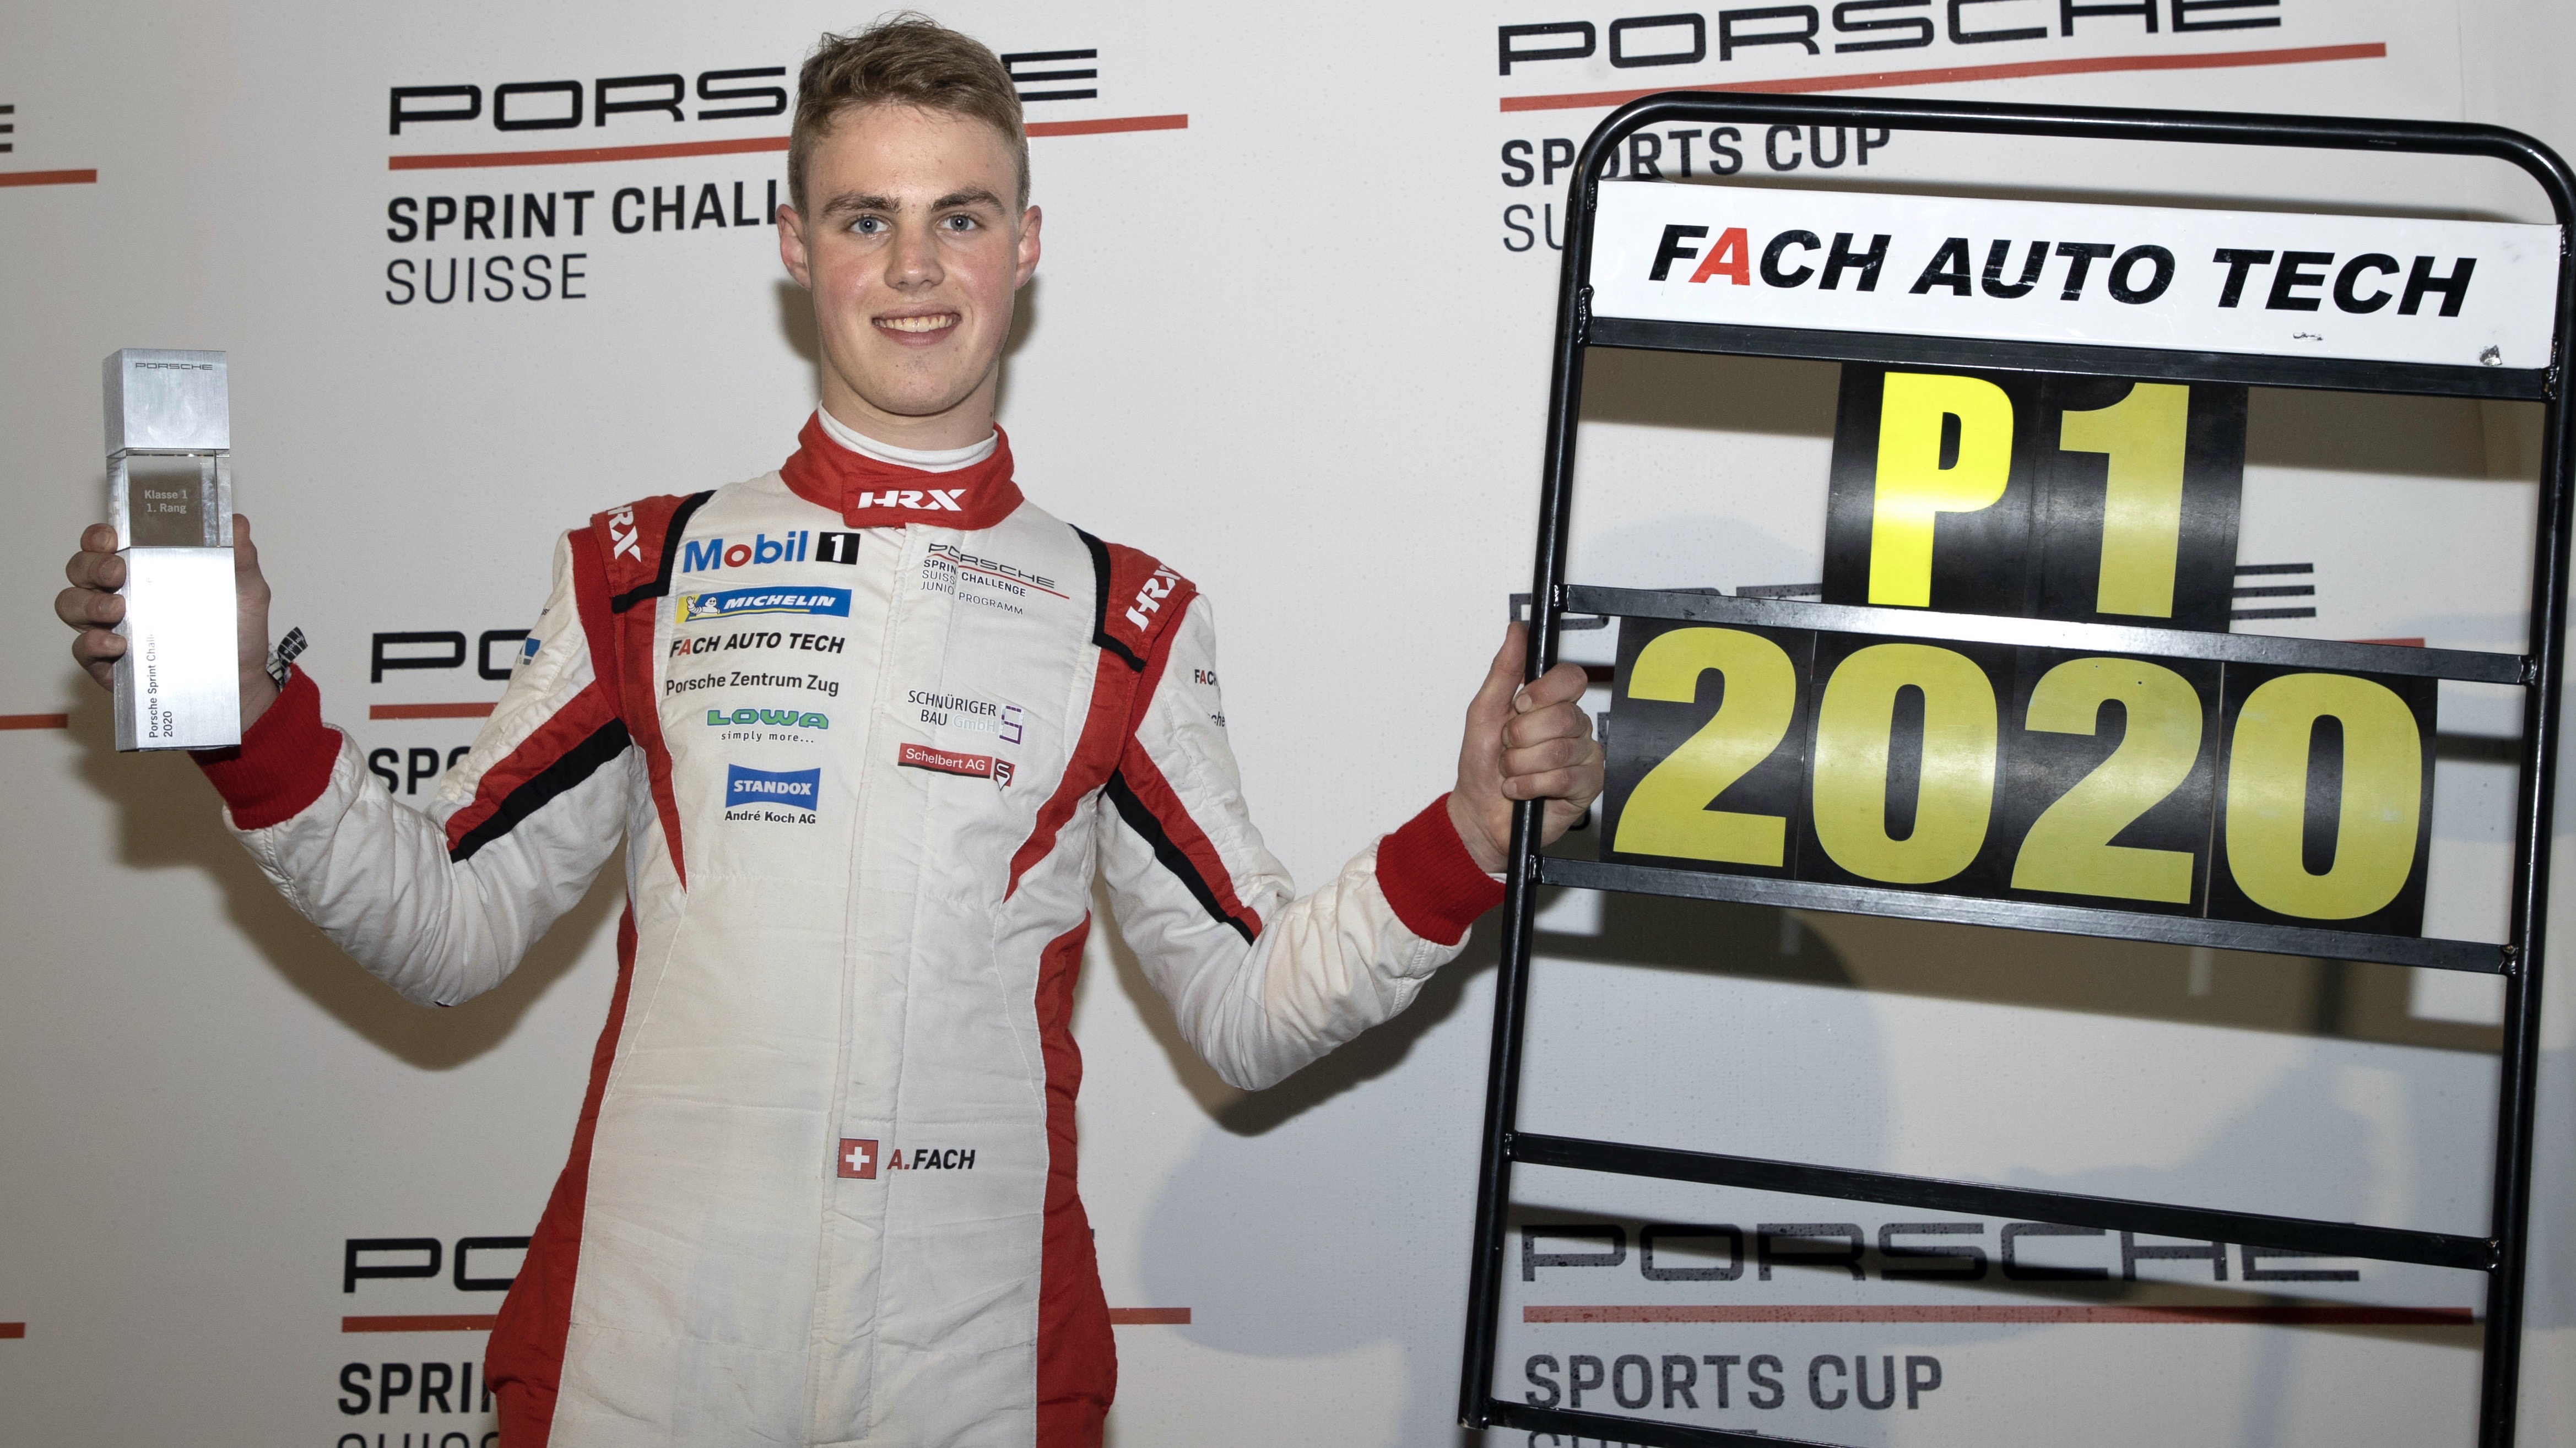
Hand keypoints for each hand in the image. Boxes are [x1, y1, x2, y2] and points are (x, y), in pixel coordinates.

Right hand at [57, 513, 279, 728]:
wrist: (241, 681)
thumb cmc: (236, 631)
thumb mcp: (246, 590)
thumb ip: (240, 557)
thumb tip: (235, 523)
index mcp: (144, 568)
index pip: (106, 543)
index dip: (99, 536)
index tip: (110, 537)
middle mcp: (118, 593)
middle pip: (81, 569)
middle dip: (92, 566)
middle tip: (118, 572)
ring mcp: (107, 627)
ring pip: (71, 604)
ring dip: (88, 603)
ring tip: (117, 610)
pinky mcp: (106, 662)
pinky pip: (82, 648)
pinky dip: (93, 643)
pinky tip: (117, 644)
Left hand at [1446, 623, 1603, 873]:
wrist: (1479, 816)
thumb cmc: (1481, 767)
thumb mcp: (1483, 713)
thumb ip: (1504, 671)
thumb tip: (1517, 632)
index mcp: (1550, 704)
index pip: (1570, 679)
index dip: (1544, 692)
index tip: (1519, 706)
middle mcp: (1571, 727)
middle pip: (1562, 715)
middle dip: (1521, 737)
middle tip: (1509, 748)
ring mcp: (1583, 756)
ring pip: (1560, 749)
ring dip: (1522, 765)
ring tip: (1513, 772)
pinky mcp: (1587, 786)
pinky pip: (1564, 778)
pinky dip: (1531, 786)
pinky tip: (1521, 790)